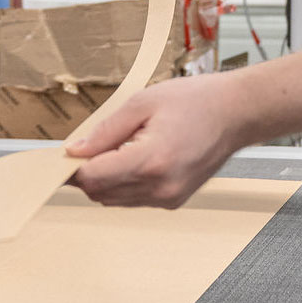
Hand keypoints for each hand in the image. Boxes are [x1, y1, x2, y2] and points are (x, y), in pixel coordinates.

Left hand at [66, 74, 252, 207]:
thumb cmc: (196, 101)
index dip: (73, 167)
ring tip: (119, 148)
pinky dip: (124, 184)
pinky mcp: (174, 201)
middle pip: (99, 193)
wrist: (236, 114)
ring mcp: (168, 198)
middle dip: (86, 173)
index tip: (65, 155)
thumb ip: (106, 130)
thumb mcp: (143, 103)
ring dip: (104, 180)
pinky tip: (136, 158)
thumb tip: (75, 151)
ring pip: (114, 200)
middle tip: (89, 146)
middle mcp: (160, 187)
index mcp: (151, 161)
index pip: (93, 177)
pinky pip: (133, 199)